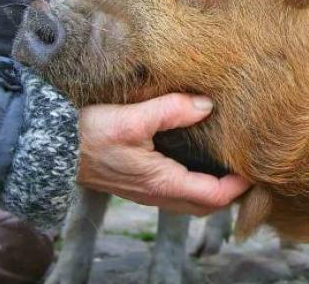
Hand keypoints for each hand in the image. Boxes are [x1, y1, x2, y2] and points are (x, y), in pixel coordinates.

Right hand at [77, 93, 250, 214]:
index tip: (257, 166)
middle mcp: (158, 193)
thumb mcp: (132, 117)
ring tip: (231, 162)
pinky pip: (178, 190)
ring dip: (215, 188)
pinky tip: (201, 158)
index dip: (239, 186)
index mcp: (162, 182)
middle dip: (232, 191)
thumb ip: (171, 110)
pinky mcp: (140, 182)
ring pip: (192, 199)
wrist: (51, 148)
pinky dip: (197, 182)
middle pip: (207, 204)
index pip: (214, 196)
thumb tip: (207, 105)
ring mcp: (148, 191)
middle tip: (251, 167)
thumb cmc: (89, 133)